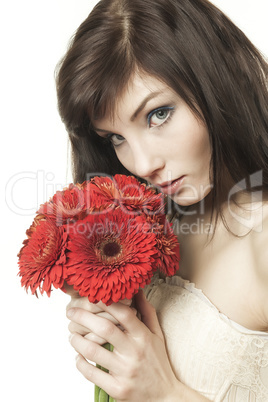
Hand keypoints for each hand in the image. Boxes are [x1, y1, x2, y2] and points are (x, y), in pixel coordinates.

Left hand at [66, 290, 181, 400]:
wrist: (165, 397)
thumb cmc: (158, 362)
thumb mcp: (157, 335)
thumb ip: (147, 312)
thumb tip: (137, 291)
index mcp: (144, 337)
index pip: (124, 313)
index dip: (106, 302)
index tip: (92, 295)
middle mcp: (134, 352)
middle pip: (104, 328)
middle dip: (83, 317)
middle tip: (70, 311)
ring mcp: (125, 372)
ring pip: (93, 351)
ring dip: (77, 340)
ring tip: (71, 334)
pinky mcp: (117, 389)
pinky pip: (91, 374)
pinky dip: (80, 363)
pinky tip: (78, 356)